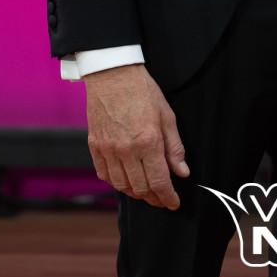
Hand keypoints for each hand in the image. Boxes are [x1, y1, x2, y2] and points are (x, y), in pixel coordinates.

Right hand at [84, 64, 189, 209]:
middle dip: (154, 198)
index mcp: (148, 142)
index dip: (168, 197)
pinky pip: (105, 174)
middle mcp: (126, 150)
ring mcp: (108, 149)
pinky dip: (116, 182)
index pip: (159, 182)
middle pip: (141, 188)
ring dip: (135, 193)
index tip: (174, 203)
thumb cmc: (142, 91)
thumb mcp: (166, 115)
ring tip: (145, 191)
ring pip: (122, 186)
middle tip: (162, 198)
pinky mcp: (94, 146)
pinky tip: (125, 179)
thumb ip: (174, 146)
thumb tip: (182, 172)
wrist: (112, 73)